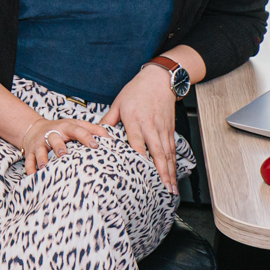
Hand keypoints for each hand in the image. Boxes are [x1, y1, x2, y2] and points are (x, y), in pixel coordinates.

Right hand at [15, 115, 107, 174]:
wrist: (34, 129)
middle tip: (64, 155)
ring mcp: (39, 143)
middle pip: (54, 138)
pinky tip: (33, 176)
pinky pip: (28, 161)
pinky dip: (30, 169)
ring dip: (42, 158)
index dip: (86, 136)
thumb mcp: (76, 125)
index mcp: (65, 127)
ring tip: (44, 166)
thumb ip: (93, 129)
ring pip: (39, 150)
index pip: (76, 130)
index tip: (95, 145)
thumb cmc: (61, 129)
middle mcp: (51, 134)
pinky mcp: (30, 152)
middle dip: (59, 146)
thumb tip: (110, 137)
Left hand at [102, 64, 180, 190]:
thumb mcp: (118, 102)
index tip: (141, 172)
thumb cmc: (136, 91)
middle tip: (164, 189)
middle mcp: (150, 126)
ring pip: (167, 154)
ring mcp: (162, 129)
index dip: (139, 156)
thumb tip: (96, 134)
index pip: (137, 141)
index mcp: (135, 119)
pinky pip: (172, 150)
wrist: (159, 80)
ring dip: (170, 172)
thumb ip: (108, 120)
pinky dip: (173, 164)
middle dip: (161, 172)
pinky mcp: (169, 130)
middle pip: (157, 151)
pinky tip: (173, 176)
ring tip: (171, 189)